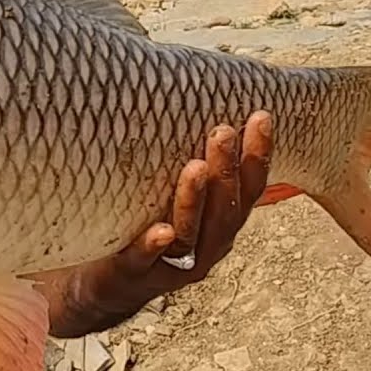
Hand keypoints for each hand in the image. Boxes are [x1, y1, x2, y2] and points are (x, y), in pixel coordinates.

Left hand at [35, 110, 273, 337]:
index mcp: (221, 220)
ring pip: (192, 233)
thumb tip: (186, 90)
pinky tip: (158, 230)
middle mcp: (207, 244)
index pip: (249, 186)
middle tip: (222, 132)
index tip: (261, 116)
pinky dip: (154, 245)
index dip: (259, 155)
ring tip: (195, 167)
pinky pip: (147, 260)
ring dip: (195, 200)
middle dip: (228, 170)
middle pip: (226, 209)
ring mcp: (175, 264)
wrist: (109, 280)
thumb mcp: (173, 189)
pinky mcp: (139, 274)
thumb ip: (188, 157)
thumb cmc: (147, 222)